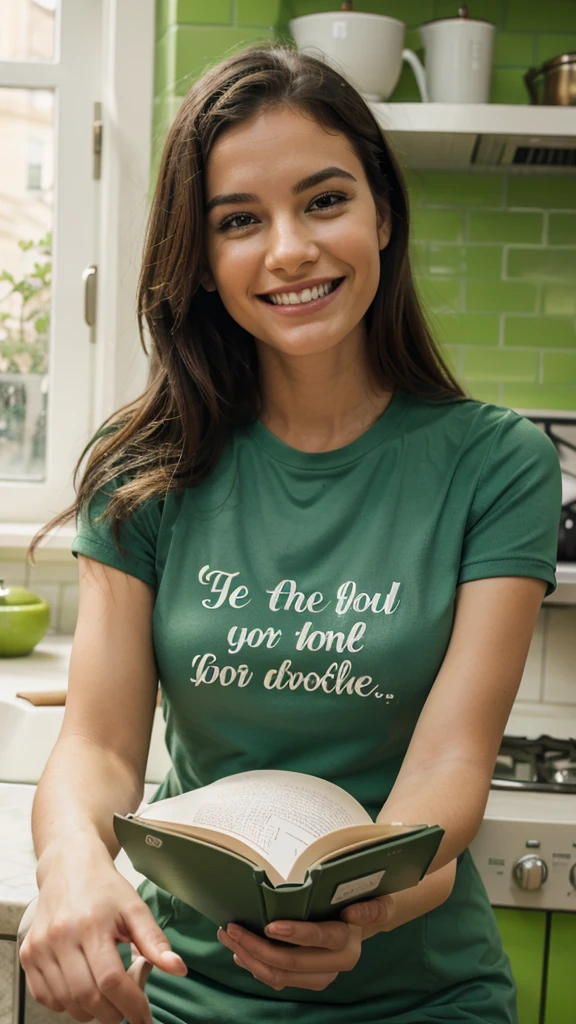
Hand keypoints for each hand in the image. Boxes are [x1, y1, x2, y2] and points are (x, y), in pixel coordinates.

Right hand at [20, 836, 186, 1023]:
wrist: (69, 866)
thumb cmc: (105, 888)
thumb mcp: (135, 908)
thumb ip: (154, 941)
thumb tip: (178, 968)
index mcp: (91, 924)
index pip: (111, 980)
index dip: (131, 1004)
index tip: (144, 1017)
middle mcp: (60, 937)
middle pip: (88, 997)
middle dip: (113, 1013)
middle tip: (127, 1004)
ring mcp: (40, 947)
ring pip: (66, 1002)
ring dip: (91, 1011)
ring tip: (107, 991)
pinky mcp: (28, 954)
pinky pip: (46, 997)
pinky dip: (67, 1004)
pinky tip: (83, 987)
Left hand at [216, 896, 391, 991]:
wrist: (363, 921)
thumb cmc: (362, 901)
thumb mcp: (373, 900)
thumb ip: (370, 908)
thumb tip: (352, 914)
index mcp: (348, 944)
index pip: (319, 938)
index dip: (295, 934)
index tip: (269, 926)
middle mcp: (335, 965)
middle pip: (291, 962)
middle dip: (256, 946)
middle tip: (232, 928)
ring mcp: (320, 977)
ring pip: (278, 976)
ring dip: (249, 957)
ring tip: (228, 937)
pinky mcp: (307, 981)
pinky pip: (277, 980)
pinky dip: (255, 967)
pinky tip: (240, 951)